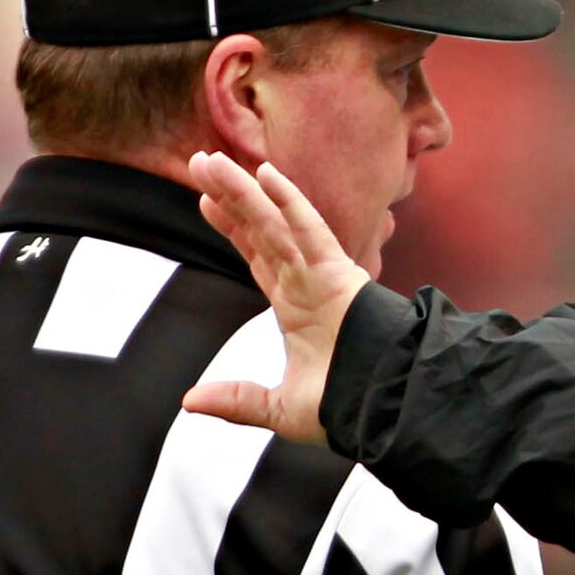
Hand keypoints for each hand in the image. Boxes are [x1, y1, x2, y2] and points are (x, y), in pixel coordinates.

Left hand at [180, 149, 371, 446]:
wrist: (385, 411)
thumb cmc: (348, 409)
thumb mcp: (280, 409)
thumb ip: (237, 399)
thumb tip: (190, 400)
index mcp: (298, 308)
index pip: (258, 256)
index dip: (233, 227)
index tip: (206, 202)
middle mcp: (308, 285)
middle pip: (261, 231)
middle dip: (232, 198)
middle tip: (201, 164)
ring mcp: (323, 277)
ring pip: (276, 225)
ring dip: (244, 192)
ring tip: (211, 162)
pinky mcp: (340, 275)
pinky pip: (312, 232)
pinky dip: (291, 203)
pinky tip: (267, 175)